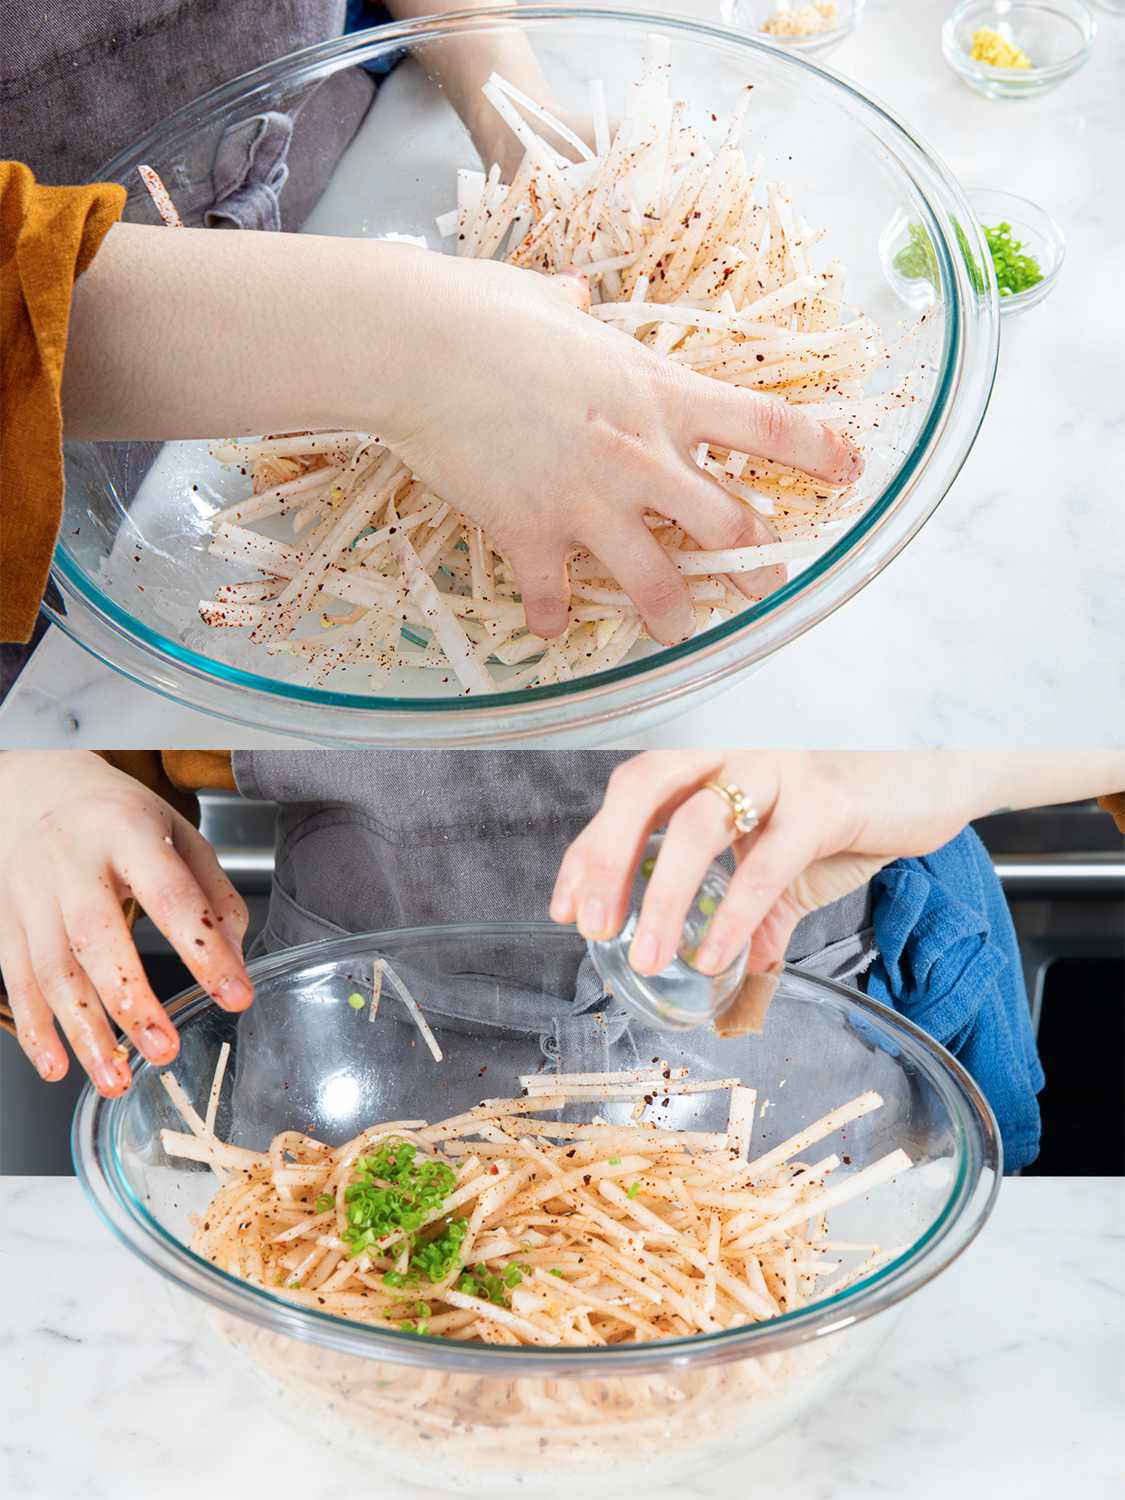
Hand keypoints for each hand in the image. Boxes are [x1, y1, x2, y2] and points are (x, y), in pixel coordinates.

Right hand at [0, 752, 250, 1095]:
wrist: (35, 786)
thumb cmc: (118, 816)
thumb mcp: (179, 833)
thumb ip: (212, 893)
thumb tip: (235, 960)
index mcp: (129, 831)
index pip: (172, 895)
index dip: (204, 949)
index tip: (236, 995)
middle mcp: (73, 861)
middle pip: (97, 936)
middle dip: (131, 999)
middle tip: (164, 1049)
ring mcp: (31, 890)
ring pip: (52, 968)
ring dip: (84, 1032)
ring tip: (117, 1080)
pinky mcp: (4, 918)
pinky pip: (16, 979)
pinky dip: (35, 1028)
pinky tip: (59, 1066)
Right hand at [64, 228, 855, 647]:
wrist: (421, 346)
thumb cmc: (484, 310)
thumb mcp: (547, 299)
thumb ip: (575, 309)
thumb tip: (574, 300)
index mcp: (660, 392)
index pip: (765, 426)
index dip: (819, 454)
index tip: (852, 472)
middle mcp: (642, 455)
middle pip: (727, 525)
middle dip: (754, 565)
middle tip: (764, 587)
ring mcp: (590, 501)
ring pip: (657, 583)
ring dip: (671, 615)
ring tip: (673, 631)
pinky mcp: (534, 534)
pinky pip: (554, 595)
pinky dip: (554, 616)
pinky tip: (550, 629)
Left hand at [550, 751, 983, 979]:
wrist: (935, 791)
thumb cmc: (850, 820)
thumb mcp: (786, 870)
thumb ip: (754, 915)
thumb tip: (733, 978)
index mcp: (712, 766)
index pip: (628, 793)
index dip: (588, 848)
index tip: (565, 909)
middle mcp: (733, 756)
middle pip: (643, 785)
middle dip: (606, 857)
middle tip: (592, 926)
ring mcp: (777, 770)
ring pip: (695, 821)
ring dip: (661, 895)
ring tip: (649, 958)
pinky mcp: (825, 799)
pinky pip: (765, 860)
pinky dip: (733, 912)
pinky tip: (717, 954)